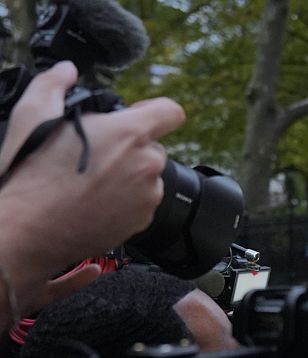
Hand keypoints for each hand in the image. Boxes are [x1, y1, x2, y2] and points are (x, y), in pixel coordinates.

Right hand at [0, 61, 184, 318]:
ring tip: (91, 181)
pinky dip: (124, 201)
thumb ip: (55, 83)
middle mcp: (147, 165)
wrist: (29, 229)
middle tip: (97, 153)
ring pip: (147, 177)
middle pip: (153, 147)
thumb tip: (67, 71)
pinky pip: (141, 203)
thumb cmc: (32, 172)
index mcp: (130, 134)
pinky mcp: (142, 222)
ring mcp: (148, 197)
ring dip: (128, 175)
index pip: (171, 111)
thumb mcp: (34, 113)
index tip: (138, 115)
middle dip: (131, 147)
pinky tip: (94, 200)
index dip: (155, 110)